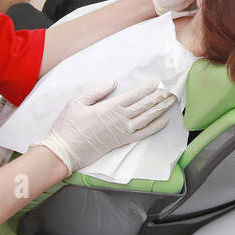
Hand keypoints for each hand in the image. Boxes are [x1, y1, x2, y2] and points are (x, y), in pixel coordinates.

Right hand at [37, 80, 176, 174]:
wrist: (64, 152)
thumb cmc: (68, 126)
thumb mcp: (77, 102)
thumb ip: (96, 91)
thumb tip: (113, 83)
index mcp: (109, 108)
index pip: (134, 95)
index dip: (147, 88)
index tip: (157, 82)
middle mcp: (120, 120)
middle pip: (144, 106)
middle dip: (158, 97)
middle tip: (171, 90)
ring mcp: (122, 132)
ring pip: (146, 119)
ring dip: (160, 109)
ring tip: (171, 102)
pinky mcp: (121, 142)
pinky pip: (142, 134)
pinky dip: (154, 127)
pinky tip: (163, 122)